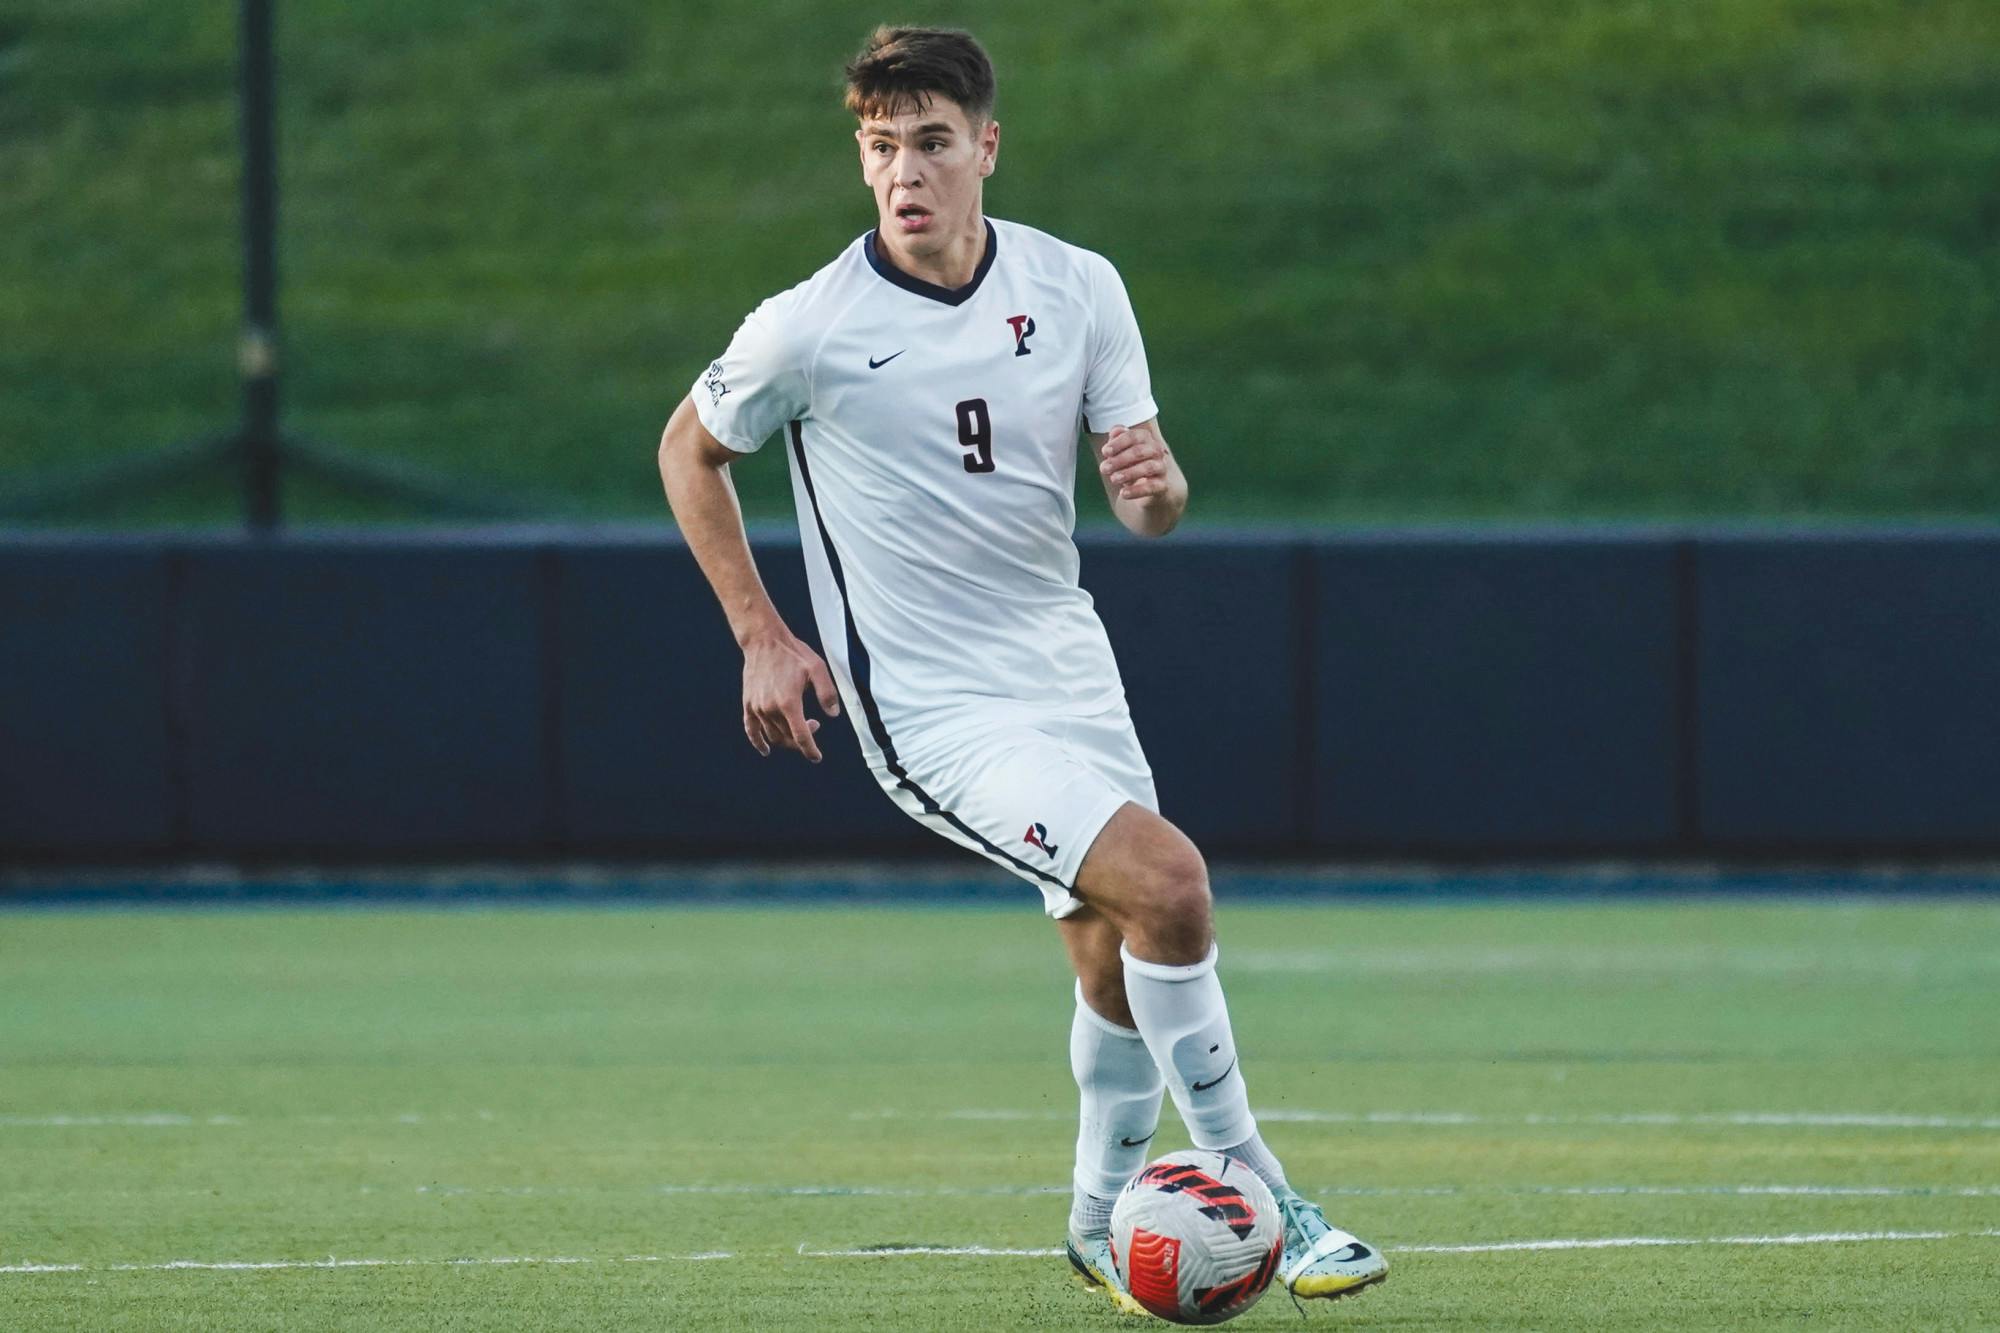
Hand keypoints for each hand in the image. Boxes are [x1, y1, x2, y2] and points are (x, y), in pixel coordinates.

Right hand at [741, 630, 840, 761]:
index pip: (800, 736)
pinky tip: (766, 750)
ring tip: (799, 725)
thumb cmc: (793, 653)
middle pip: (787, 737)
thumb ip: (827, 692)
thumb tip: (832, 714)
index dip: (810, 750)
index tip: (816, 757)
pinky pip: (751, 730)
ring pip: (772, 735)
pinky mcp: (748, 704)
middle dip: (802, 739)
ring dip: (787, 738)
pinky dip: (758, 742)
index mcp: (789, 702)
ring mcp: (757, 707)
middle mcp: (770, 708)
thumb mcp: (817, 668)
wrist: (764, 640)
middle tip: (813, 725)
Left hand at [1099, 423, 1170, 500]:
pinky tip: (1123, 494)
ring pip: (1148, 467)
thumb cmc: (1130, 462)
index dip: (1118, 443)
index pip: (1133, 436)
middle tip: (1104, 468)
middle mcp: (1156, 450)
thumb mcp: (1121, 450)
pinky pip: (1151, 487)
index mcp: (1145, 438)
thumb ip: (1117, 439)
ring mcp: (1161, 467)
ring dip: (1128, 473)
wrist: (1148, 485)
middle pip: (1139, 451)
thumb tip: (1114, 432)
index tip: (1105, 452)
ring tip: (1113, 479)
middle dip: (1120, 460)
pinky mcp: (1162, 485)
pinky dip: (1137, 490)